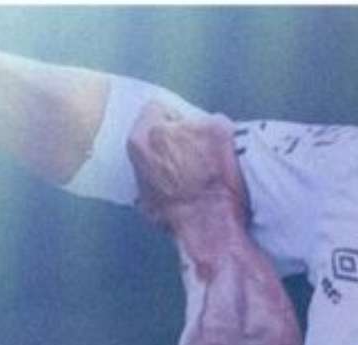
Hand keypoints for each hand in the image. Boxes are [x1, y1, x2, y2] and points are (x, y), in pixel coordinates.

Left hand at [126, 103, 245, 231]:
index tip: (190, 128)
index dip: (177, 116)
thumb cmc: (218, 174)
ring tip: (195, 178)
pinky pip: (159, 194)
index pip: (156, 110)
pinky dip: (171, 194)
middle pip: (151, 139)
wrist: (213, 222)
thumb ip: (203, 121)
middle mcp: (137, 158)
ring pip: (153, 167)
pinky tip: (190, 197)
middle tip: (194, 152)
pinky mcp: (149, 210)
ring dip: (169, 169)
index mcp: (148, 132)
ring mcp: (140, 186)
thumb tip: (205, 126)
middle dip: (169, 143)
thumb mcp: (220, 129)